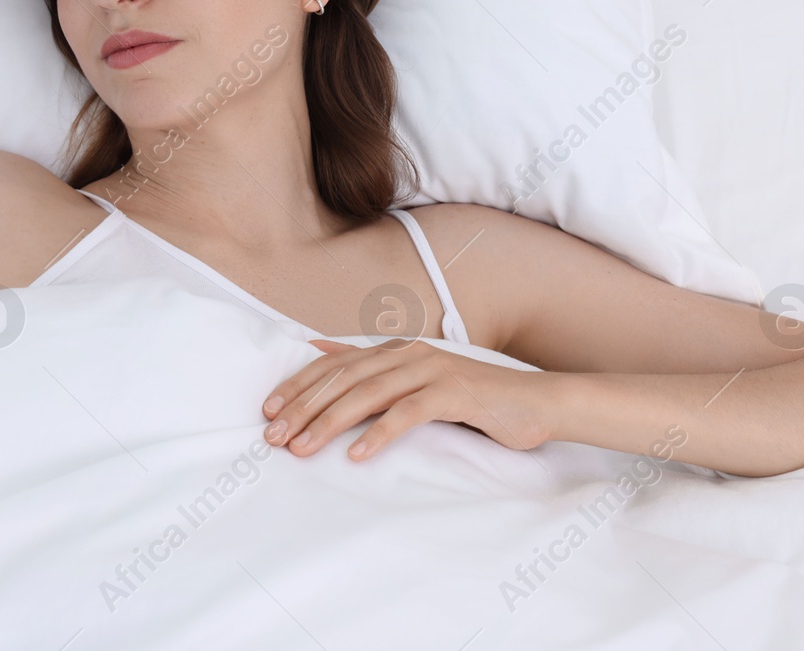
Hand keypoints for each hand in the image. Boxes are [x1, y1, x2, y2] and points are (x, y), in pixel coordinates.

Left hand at [259, 338, 556, 460]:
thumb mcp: (417, 381)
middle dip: (303, 408)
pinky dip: (380, 433)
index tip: (267, 412)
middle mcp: (408, 354)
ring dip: (330, 423)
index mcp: (395, 350)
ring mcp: (431, 370)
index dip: (297, 387)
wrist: (536, 404)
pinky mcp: (454, 393)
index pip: (333, 366)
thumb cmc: (474, 400)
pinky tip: (357, 455)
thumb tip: (318, 348)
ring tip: (302, 448)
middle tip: (274, 437)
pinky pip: (408, 413)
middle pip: (343, 380)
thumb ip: (371, 368)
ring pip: (368, 394)